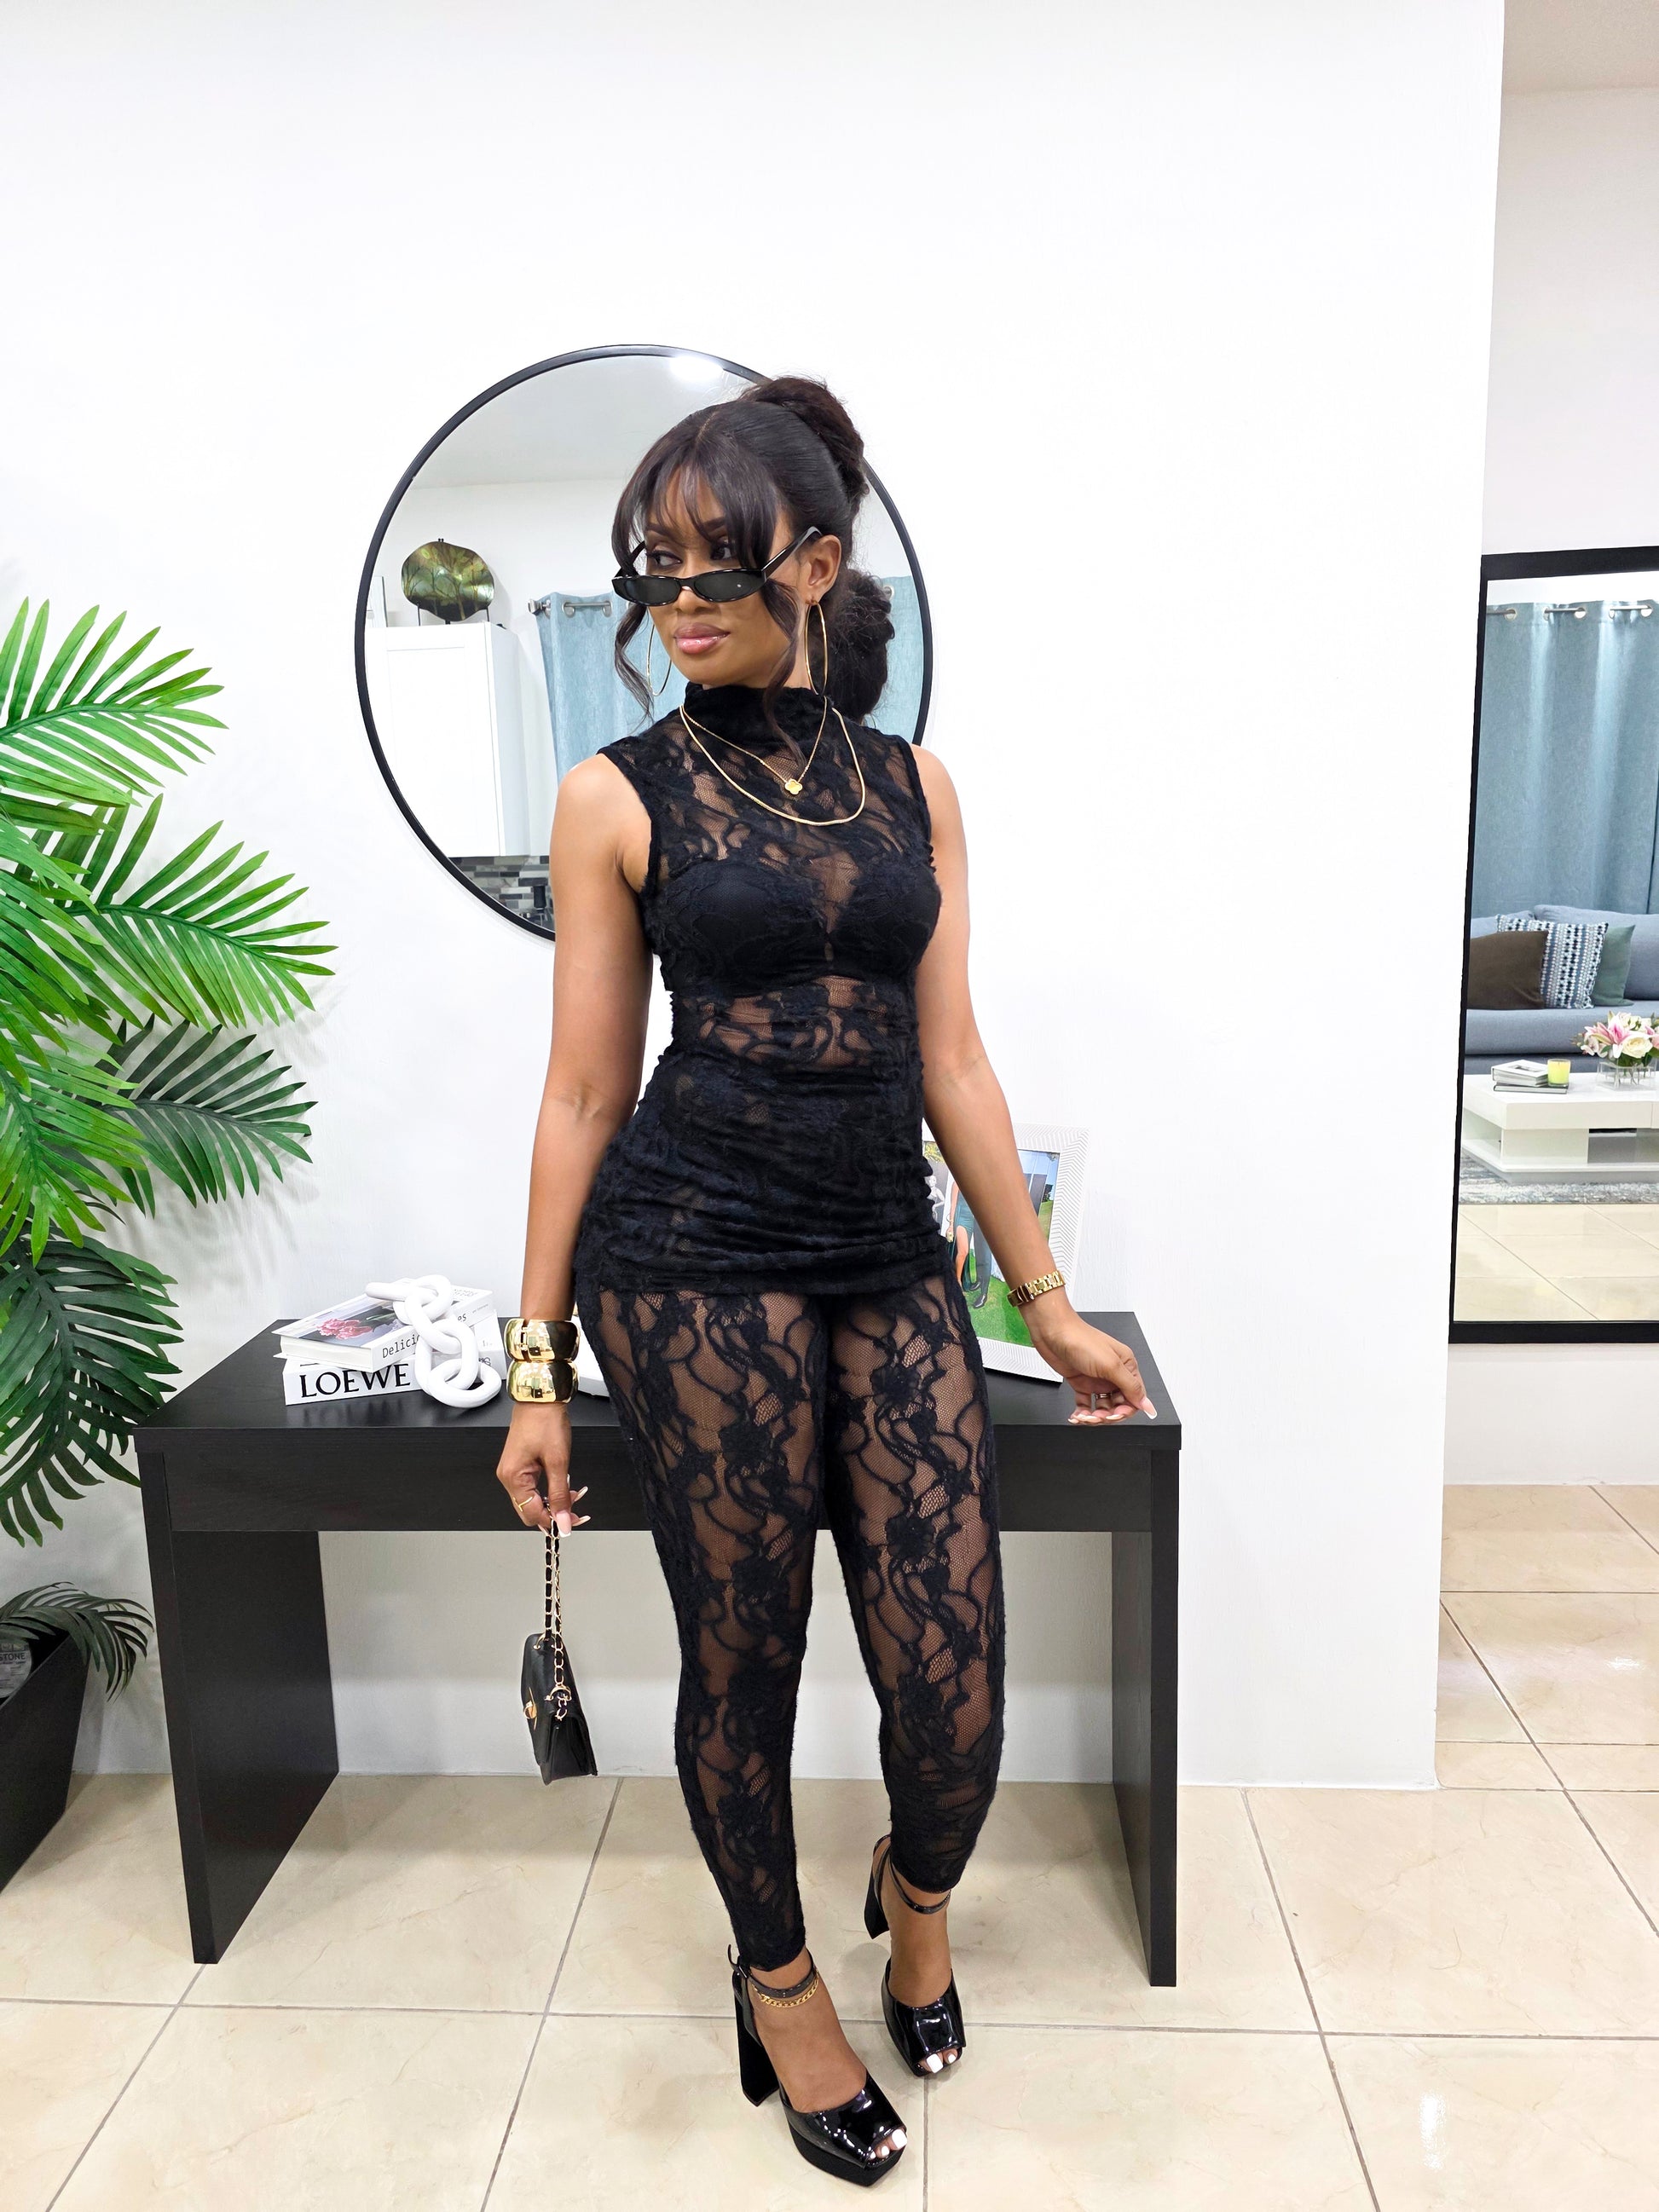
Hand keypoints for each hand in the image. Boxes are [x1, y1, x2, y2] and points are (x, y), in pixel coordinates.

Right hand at [494, 1402, 590, 1532]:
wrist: (541, 1398)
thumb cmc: (545, 1421)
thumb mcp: (558, 1462)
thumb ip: (560, 1495)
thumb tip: (562, 1521)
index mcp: (513, 1477)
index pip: (531, 1513)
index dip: (553, 1520)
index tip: (572, 1521)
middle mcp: (508, 1477)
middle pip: (530, 1510)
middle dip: (555, 1512)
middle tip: (576, 1509)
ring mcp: (513, 1471)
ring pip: (534, 1500)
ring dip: (554, 1501)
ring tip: (574, 1494)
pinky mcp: (521, 1465)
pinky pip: (534, 1487)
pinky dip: (550, 1490)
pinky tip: (565, 1486)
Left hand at [1024, 1307, 1157, 1424]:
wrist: (1052, 1332)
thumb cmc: (1081, 1340)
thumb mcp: (1110, 1365)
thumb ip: (1130, 1386)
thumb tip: (1147, 1404)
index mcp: (1126, 1366)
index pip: (1135, 1397)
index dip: (1126, 1410)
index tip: (1115, 1416)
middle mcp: (1113, 1373)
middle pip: (1119, 1405)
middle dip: (1109, 1415)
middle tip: (1097, 1416)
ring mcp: (1097, 1379)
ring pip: (1102, 1407)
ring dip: (1094, 1416)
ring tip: (1084, 1416)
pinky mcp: (1081, 1382)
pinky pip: (1086, 1404)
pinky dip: (1082, 1412)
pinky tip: (1077, 1415)